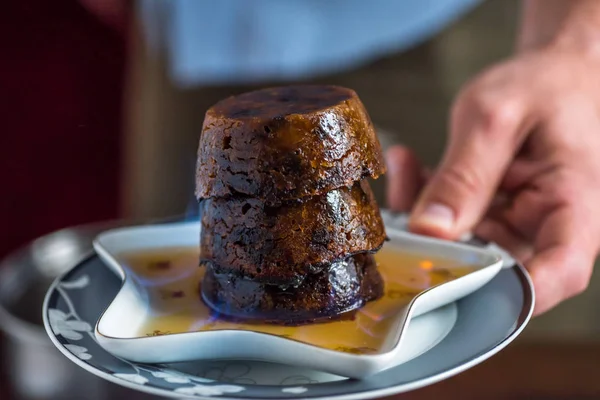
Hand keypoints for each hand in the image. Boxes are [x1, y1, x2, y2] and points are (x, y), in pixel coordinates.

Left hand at [386, 47, 599, 315]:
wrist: (551, 76)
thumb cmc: (543, 88)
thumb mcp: (495, 118)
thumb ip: (464, 174)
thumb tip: (430, 230)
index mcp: (572, 203)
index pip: (559, 271)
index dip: (513, 294)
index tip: (454, 288)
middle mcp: (546, 226)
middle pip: (494, 268)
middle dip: (438, 248)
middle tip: (403, 212)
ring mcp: (516, 226)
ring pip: (461, 249)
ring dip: (423, 218)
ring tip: (408, 171)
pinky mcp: (491, 218)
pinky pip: (451, 226)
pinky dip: (425, 201)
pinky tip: (411, 167)